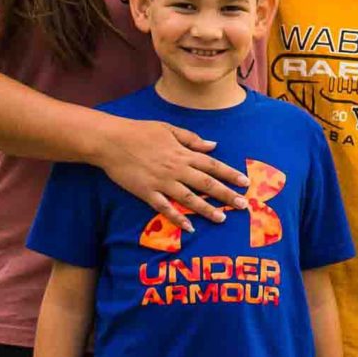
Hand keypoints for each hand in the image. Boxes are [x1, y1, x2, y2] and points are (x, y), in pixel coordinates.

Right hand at [94, 116, 248, 227]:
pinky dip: (178, 218)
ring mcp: (162, 182)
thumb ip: (191, 139)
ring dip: (207, 210)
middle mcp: (176, 169)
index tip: (245, 183)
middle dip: (226, 195)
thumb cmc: (141, 132)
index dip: (230, 174)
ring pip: (190, 199)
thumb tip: (213, 145)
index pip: (212, 165)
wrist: (112, 141)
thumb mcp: (169, 129)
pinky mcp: (147, 193)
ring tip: (222, 219)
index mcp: (183, 152)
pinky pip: (165, 208)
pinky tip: (189, 227)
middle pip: (206, 184)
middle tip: (243, 205)